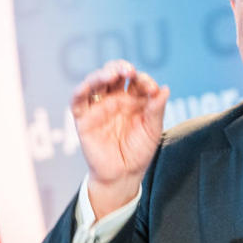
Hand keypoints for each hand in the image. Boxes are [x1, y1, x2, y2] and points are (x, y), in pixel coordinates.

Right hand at [71, 60, 168, 218]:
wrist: (124, 174)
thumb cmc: (139, 152)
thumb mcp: (153, 130)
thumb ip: (156, 109)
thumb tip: (164, 89)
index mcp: (133, 99)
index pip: (135, 80)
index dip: (143, 79)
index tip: (152, 89)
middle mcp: (114, 99)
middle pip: (113, 74)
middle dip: (121, 68)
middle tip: (129, 72)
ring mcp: (98, 106)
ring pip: (95, 81)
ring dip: (102, 74)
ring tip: (113, 74)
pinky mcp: (84, 118)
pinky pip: (78, 100)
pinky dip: (80, 90)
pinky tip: (88, 85)